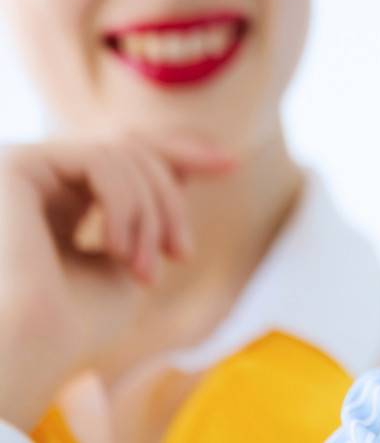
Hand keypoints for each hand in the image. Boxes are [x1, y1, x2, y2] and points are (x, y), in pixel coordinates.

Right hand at [0, 133, 233, 427]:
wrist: (30, 354)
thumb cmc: (76, 323)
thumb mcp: (130, 255)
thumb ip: (147, 207)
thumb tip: (183, 162)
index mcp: (55, 201)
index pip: (125, 158)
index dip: (179, 154)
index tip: (230, 165)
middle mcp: (35, 179)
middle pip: (131, 153)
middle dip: (169, 201)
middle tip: (181, 253)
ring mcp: (22, 167)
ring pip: (122, 156)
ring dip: (151, 214)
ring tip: (146, 268)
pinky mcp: (15, 165)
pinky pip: (100, 159)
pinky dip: (126, 203)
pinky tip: (119, 251)